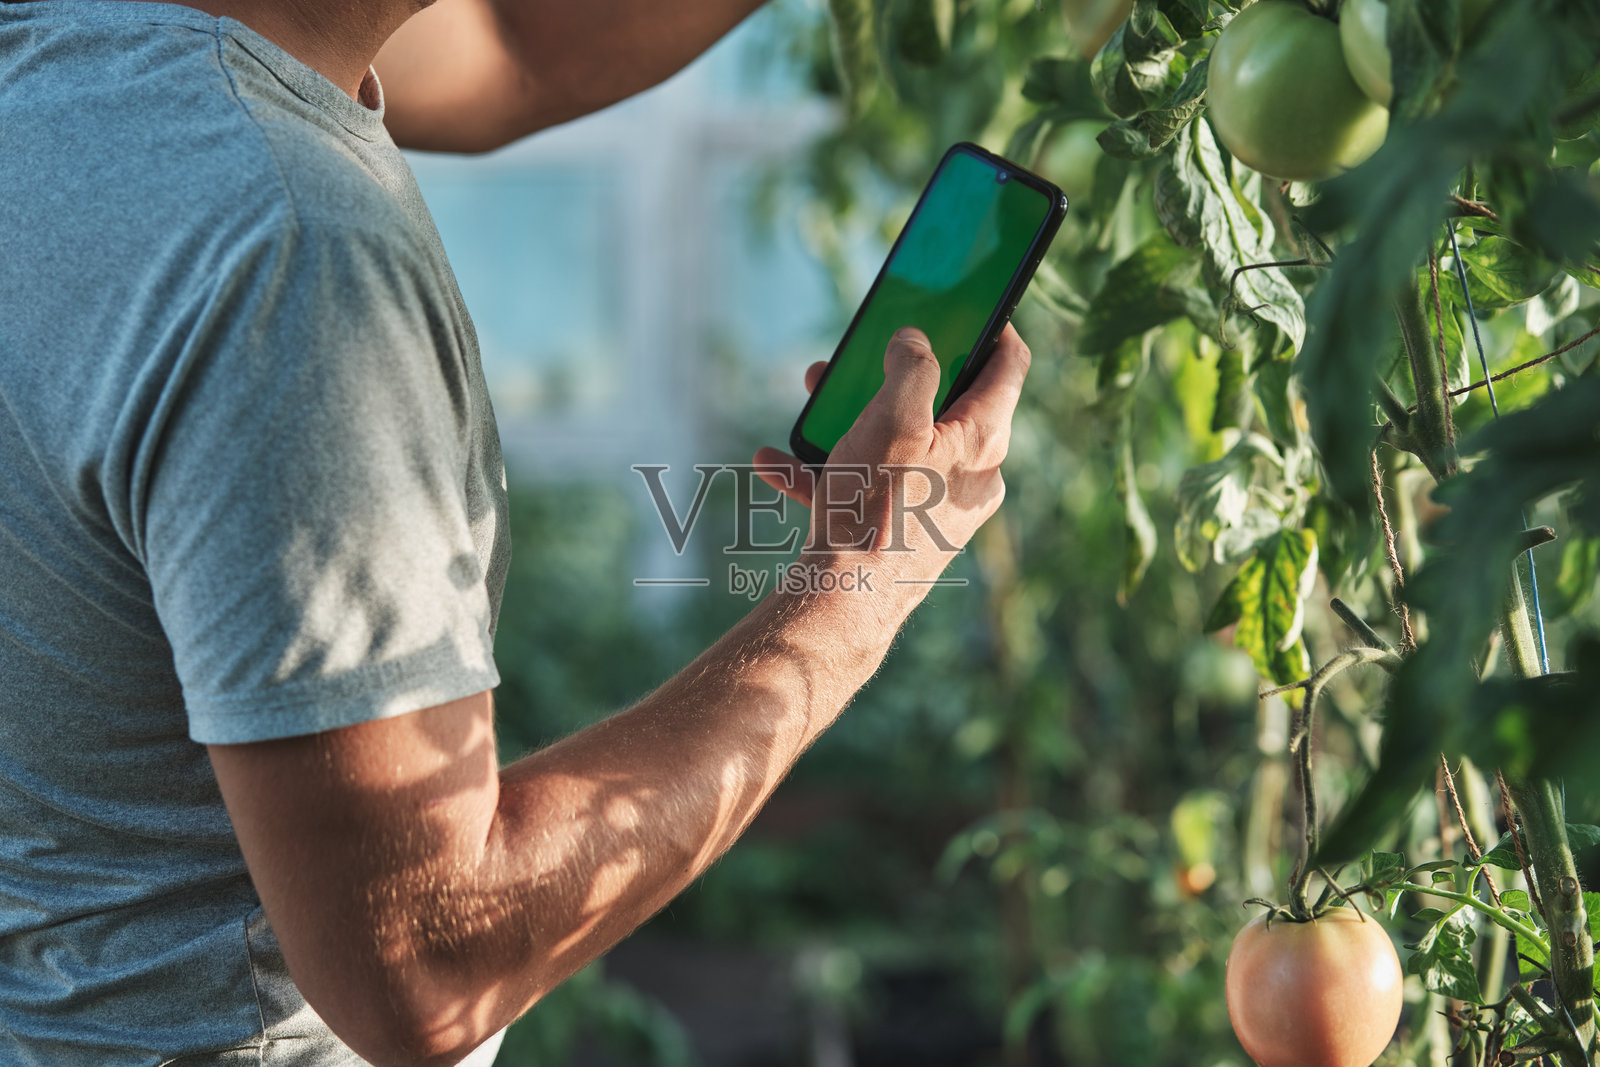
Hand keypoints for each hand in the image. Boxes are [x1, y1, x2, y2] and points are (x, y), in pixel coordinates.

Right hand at [754, 325, 1031, 590]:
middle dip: (897, 371)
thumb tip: (915, 341)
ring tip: (814, 398)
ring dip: (854, 418)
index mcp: (983, 443)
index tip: (970, 301)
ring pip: (901, 444)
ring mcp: (938, 510)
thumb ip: (912, 366)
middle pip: (946, 404)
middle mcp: (970, 477)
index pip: (1009, 365)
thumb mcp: (893, 419)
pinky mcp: (904, 536)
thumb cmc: (873, 512)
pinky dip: (829, 471)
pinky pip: (869, 489)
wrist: (842, 605)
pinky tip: (776, 462)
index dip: (994, 323)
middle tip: (867, 351)